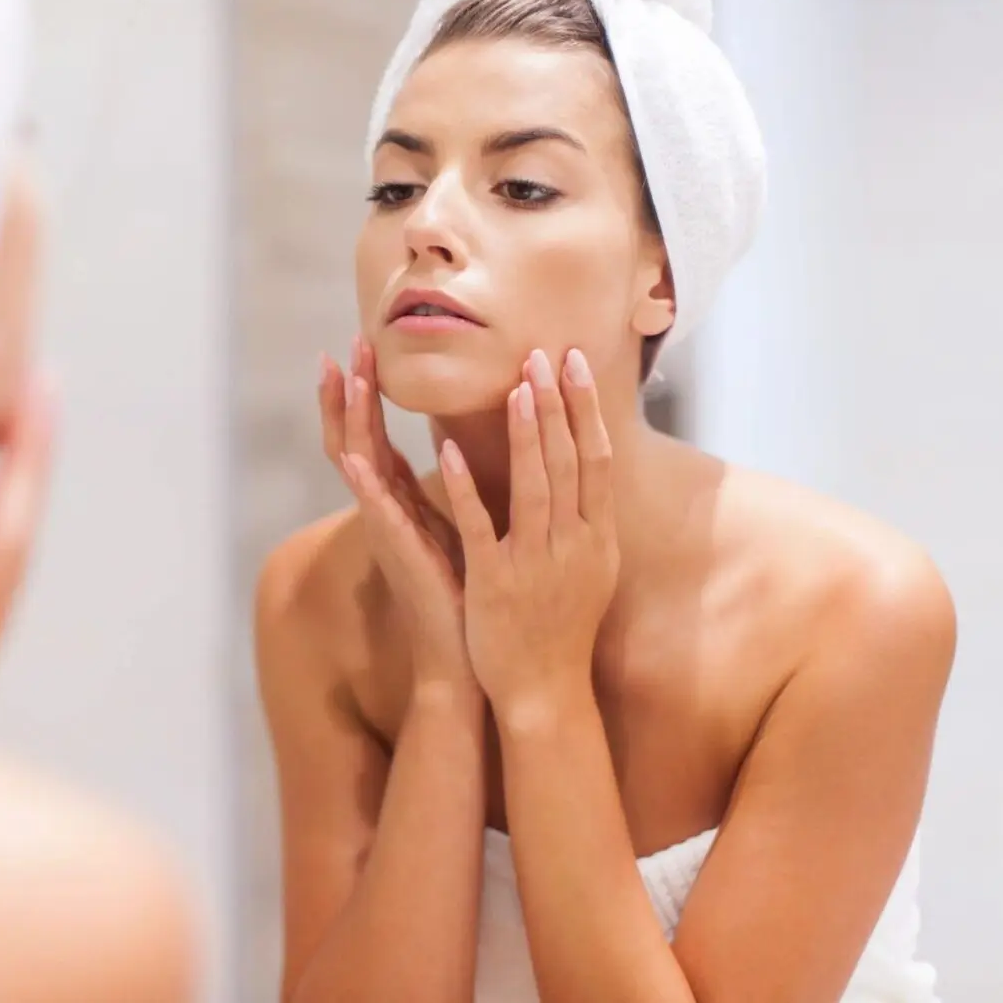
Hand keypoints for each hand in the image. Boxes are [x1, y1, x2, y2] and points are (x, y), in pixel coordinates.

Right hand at [321, 337, 474, 693]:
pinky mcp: (400, 554)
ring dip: (349, 419)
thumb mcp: (463, 525)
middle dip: (350, 391)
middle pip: (355, 438)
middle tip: (347, 343)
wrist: (468, 653)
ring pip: (358, 463)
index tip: (363, 345)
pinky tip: (354, 455)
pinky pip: (377, 512)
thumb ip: (457, 486)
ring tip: (342, 377)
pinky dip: (363, 483)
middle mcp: (385, 511)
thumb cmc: (470, 591)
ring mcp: (387, 530)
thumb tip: (466, 444)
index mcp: (400, 502)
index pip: (374, 435)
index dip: (365, 393)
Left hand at [436, 348, 618, 719]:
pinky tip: (449, 454)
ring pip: (533, 487)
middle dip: (558, 405)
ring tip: (515, 387)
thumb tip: (588, 470)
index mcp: (596, 538)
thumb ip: (585, 520)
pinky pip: (478, 528)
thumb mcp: (590, 570)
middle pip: (570, 463)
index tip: (574, 363)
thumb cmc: (562, 628)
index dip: (586, 410)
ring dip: (525, 435)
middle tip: (544, 354)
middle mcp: (572, 545)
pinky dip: (465, 489)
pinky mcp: (494, 582)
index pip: (596, 460)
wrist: (544, 691)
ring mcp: (534, 563)